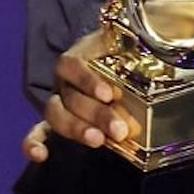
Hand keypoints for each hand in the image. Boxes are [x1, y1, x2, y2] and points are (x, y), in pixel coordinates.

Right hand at [21, 28, 140, 162]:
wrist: (108, 61)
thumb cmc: (118, 56)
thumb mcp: (124, 46)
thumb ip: (136, 43)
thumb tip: (160, 37)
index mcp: (75, 59)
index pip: (71, 65)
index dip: (87, 80)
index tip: (111, 94)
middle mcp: (63, 81)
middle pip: (70, 97)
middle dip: (94, 114)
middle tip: (119, 130)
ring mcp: (57, 102)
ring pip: (56, 114)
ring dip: (75, 128)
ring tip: (98, 141)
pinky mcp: (54, 122)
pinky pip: (37, 132)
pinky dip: (34, 143)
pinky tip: (40, 156)